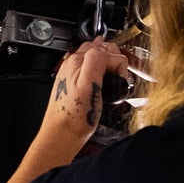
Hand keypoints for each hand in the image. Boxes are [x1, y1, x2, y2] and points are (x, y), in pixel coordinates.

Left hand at [32, 37, 129, 160]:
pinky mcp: (74, 83)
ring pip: (97, 56)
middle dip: (115, 60)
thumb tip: (107, 50)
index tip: (120, 81)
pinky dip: (101, 69)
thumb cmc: (74, 115)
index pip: (109, 51)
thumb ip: (97, 60)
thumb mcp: (88, 84)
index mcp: (79, 61)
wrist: (62, 133)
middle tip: (119, 78)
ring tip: (114, 77)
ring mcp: (73, 73)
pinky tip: (103, 78)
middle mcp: (75, 63)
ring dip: (108, 62)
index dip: (119, 66)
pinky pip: (91, 67)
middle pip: (103, 49)